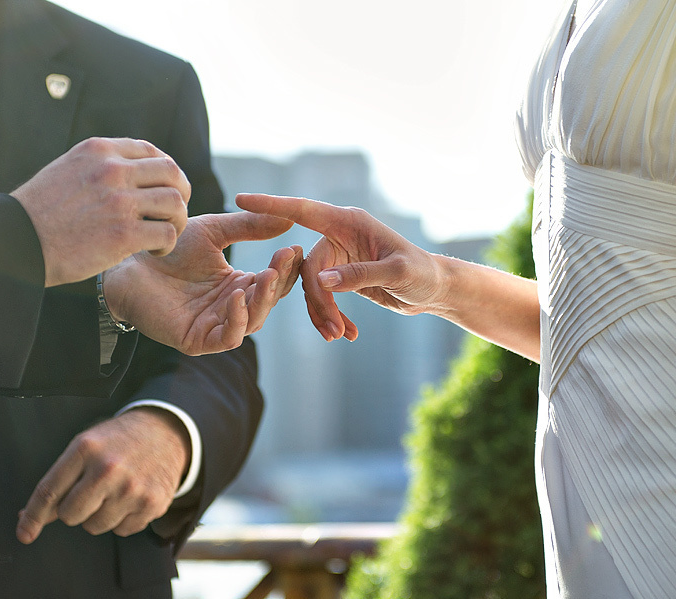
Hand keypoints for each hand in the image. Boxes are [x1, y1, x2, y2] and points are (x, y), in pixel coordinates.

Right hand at [11, 137, 190, 287]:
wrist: (15, 241)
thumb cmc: (38, 214)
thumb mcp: (66, 170)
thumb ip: (98, 166)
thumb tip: (130, 171)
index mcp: (99, 151)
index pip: (151, 151)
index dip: (165, 172)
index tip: (162, 190)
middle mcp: (112, 170)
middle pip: (171, 173)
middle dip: (180, 194)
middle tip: (172, 213)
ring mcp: (119, 201)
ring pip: (175, 203)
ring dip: (177, 220)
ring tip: (163, 234)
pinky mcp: (123, 234)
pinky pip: (167, 234)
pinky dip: (167, 244)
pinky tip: (153, 250)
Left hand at [16, 407, 189, 543]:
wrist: (165, 432)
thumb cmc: (119, 440)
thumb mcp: (86, 447)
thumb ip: (60, 480)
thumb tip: (30, 516)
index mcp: (86, 449)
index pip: (49, 490)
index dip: (33, 516)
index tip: (24, 533)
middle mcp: (108, 469)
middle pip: (70, 515)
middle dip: (74, 509)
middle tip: (89, 491)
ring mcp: (132, 488)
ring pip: (94, 526)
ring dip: (99, 514)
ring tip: (114, 490)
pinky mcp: (151, 504)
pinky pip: (121, 530)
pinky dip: (122, 518)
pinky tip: (130, 496)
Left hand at [104, 211, 302, 354]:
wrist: (129, 264)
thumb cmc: (169, 249)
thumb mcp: (214, 232)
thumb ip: (248, 226)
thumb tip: (288, 218)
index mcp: (239, 285)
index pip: (272, 280)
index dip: (285, 266)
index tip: (294, 246)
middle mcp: (232, 308)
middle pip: (268, 301)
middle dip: (279, 280)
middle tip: (284, 258)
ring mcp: (216, 326)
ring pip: (253, 320)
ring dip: (263, 299)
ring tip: (266, 274)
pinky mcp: (198, 341)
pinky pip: (228, 337)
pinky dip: (238, 319)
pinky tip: (237, 295)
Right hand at [235, 193, 441, 341]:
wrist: (434, 290)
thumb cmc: (422, 273)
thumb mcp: (396, 273)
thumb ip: (360, 274)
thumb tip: (322, 281)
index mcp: (349, 222)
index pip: (303, 210)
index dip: (272, 206)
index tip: (242, 200)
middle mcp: (339, 235)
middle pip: (308, 268)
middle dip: (317, 301)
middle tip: (333, 332)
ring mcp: (338, 256)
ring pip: (313, 287)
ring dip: (323, 314)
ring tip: (340, 337)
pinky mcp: (341, 277)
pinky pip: (323, 298)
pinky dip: (331, 316)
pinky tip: (347, 333)